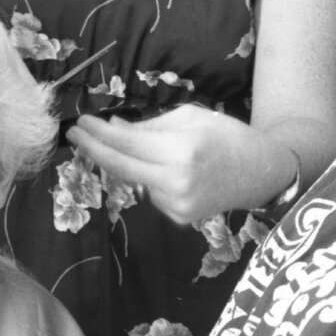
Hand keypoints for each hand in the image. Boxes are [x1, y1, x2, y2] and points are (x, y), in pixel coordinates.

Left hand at [66, 105, 272, 225]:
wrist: (261, 173)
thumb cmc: (227, 136)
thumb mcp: (189, 117)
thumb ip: (148, 126)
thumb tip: (112, 129)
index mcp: (181, 151)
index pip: (126, 143)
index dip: (98, 134)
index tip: (79, 123)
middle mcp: (176, 182)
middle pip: (120, 167)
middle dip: (94, 150)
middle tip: (75, 136)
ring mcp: (177, 205)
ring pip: (133, 181)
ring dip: (123, 163)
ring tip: (125, 146)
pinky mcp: (178, 217)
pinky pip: (149, 192)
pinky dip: (146, 177)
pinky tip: (163, 169)